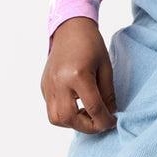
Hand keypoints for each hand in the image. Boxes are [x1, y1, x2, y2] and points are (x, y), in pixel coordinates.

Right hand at [40, 17, 117, 133]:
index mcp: (77, 75)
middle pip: (69, 119)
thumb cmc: (91, 44)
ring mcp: (48, 84)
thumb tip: (110, 114)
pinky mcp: (44, 86)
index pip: (93, 108)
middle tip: (98, 123)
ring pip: (56, 118)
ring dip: (72, 123)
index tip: (112, 122)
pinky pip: (52, 108)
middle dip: (87, 127)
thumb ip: (108, 94)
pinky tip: (76, 104)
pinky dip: (65, 113)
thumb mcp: (106, 68)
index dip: (105, 120)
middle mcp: (59, 82)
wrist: (70, 28)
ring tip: (86, 114)